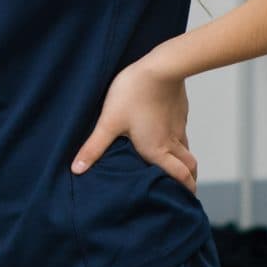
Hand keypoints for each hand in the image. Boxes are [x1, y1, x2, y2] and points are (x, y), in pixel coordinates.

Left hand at [72, 60, 196, 192]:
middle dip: (189, 179)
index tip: (187, 200)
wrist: (161, 65)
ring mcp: (178, 125)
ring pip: (187, 149)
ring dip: (184, 160)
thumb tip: (77, 170)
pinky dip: (179, 140)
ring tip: (176, 166)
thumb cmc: (134, 93)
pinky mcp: (179, 111)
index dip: (187, 190)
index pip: (180, 176)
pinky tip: (167, 134)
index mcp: (157, 150)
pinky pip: (182, 131)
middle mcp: (172, 141)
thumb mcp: (109, 122)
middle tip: (185, 187)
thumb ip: (94, 147)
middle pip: (189, 166)